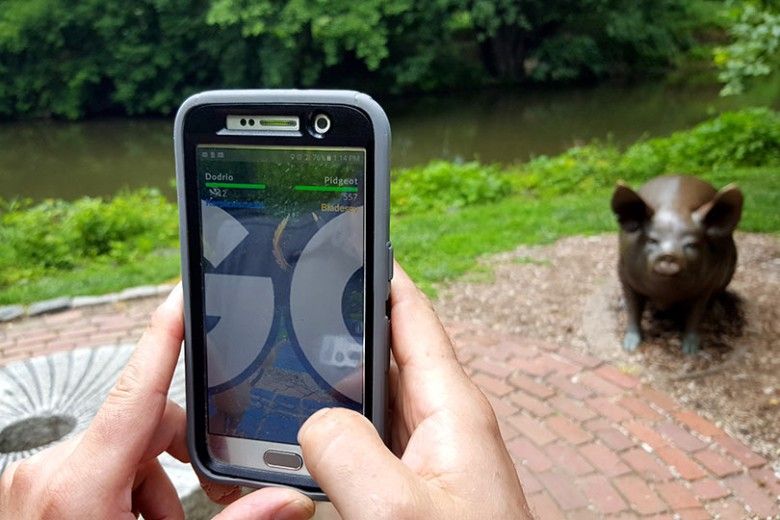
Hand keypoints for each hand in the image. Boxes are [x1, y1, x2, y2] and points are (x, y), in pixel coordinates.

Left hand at [0, 285, 314, 519]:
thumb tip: (289, 501)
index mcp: (77, 488)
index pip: (136, 390)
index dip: (165, 335)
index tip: (184, 293)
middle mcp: (47, 474)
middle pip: (140, 426)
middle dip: (178, 460)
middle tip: (200, 506)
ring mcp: (33, 484)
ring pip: (118, 451)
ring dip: (151, 485)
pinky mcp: (31, 494)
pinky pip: (91, 470)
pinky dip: (122, 493)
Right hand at [298, 263, 531, 518]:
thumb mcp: (397, 506)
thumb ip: (347, 454)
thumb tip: (314, 423)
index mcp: (452, 407)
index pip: (413, 316)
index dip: (382, 275)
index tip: (352, 240)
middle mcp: (445, 422)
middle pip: (389, 352)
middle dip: (344, 330)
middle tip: (296, 307)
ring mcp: (433, 454)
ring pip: (376, 399)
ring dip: (339, 383)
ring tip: (292, 372)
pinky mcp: (420, 483)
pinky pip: (372, 438)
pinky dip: (342, 429)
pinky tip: (314, 440)